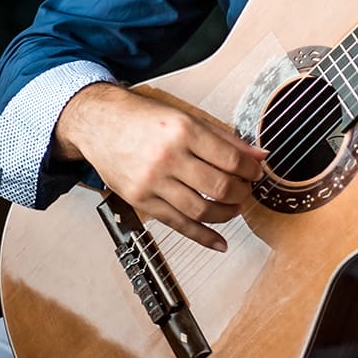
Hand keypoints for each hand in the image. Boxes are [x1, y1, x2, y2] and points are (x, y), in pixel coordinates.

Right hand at [55, 83, 267, 251]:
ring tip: (234, 208)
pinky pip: (177, 224)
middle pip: (219, 187)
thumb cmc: (142, 117)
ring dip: (226, 214)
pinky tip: (219, 242)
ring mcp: (152, 182)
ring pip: (201, 210)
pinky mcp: (141, 200)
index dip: (250, 170)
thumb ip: (224, 137)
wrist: (99, 122)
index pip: (229, 159)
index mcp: (183, 130)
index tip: (256, 173)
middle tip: (246, 190)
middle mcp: (167, 157)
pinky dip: (202, 237)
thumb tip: (258, 155)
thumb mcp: (186, 115)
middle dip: (241, 193)